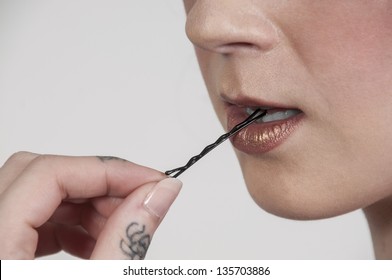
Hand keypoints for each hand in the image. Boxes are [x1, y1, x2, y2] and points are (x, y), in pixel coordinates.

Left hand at [0, 152, 181, 258]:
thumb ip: (127, 239)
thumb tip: (161, 193)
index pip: (48, 175)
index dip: (108, 170)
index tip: (151, 180)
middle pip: (39, 175)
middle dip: (100, 185)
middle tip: (141, 201)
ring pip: (37, 193)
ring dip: (87, 204)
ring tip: (122, 226)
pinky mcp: (2, 251)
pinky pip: (31, 217)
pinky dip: (72, 222)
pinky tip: (99, 240)